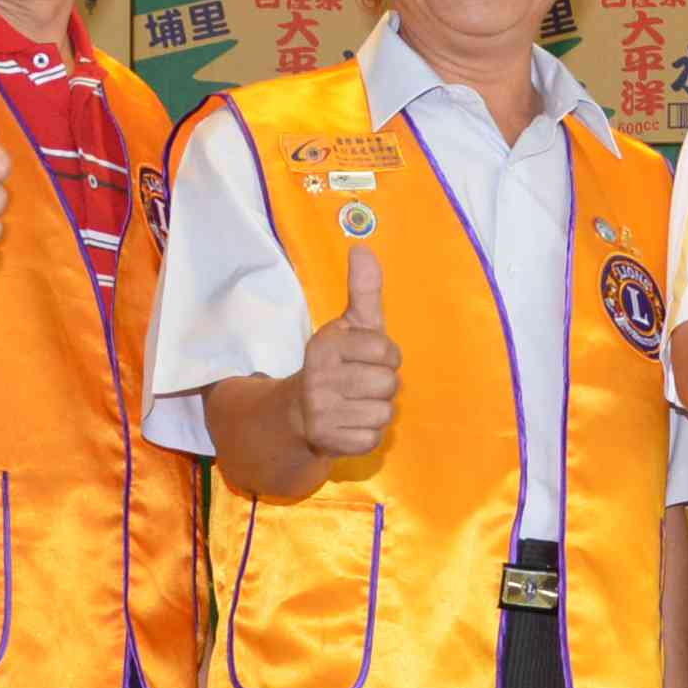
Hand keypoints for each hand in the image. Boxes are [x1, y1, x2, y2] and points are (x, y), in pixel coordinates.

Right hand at [295, 246, 400, 457]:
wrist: (298, 412)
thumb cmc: (337, 363)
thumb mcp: (350, 325)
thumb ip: (363, 289)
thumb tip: (363, 248)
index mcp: (325, 344)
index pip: (387, 352)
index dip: (386, 357)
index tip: (368, 358)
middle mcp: (319, 377)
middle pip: (389, 384)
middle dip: (382, 385)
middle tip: (360, 384)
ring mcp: (321, 411)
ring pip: (384, 412)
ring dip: (376, 409)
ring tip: (355, 403)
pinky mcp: (326, 440)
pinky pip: (372, 438)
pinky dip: (367, 434)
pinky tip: (349, 423)